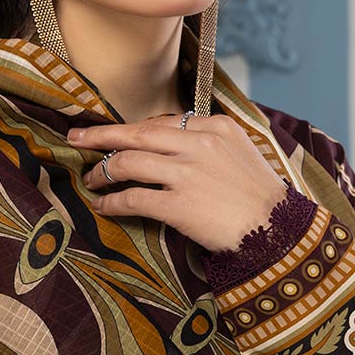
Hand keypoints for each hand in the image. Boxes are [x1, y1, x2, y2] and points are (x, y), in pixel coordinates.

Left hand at [68, 113, 292, 253]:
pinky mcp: (178, 205)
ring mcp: (187, 174)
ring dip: (102, 171)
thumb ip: (209, 143)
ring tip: (89, 179)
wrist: (278, 231)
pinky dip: (111, 202)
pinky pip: (132, 198)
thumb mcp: (241, 154)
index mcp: (215, 127)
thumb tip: (172, 140)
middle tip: (76, 137)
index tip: (115, 135)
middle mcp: (199, 144)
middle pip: (137, 134)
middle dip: (101, 136)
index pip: (163, 122)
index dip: (133, 130)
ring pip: (128, 163)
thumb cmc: (262, 198)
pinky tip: (102, 206)